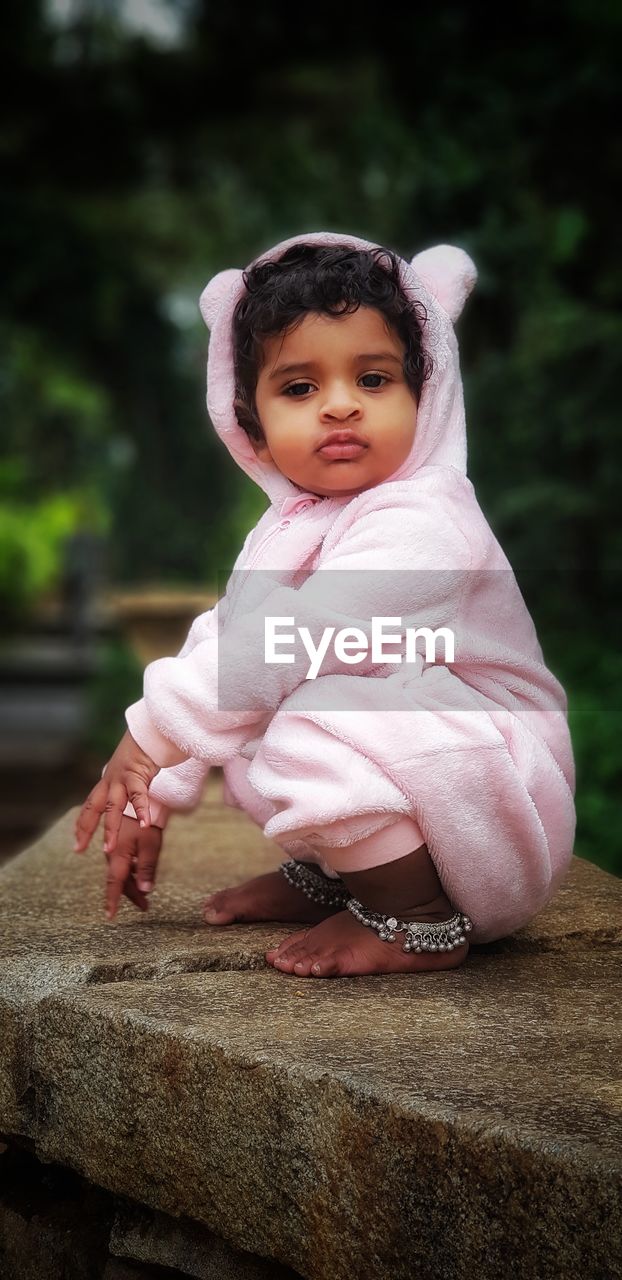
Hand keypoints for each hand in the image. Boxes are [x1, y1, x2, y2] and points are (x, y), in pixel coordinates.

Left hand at [74, 730, 159, 854]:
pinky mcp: (137, 774)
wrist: (149, 733)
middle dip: (86, 829)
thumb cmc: (141, 754)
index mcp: (107, 783)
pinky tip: (145, 825)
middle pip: (94, 808)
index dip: (82, 825)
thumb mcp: (128, 774)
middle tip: (79, 849)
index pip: (89, 806)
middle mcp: (110, 781)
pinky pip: (139, 795)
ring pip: (113, 807)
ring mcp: (121, 778)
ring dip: (111, 828)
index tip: (77, 844)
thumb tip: (126, 803)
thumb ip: (125, 789)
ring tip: (109, 848)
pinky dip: (141, 810)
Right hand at [101, 815, 163, 920]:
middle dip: (130, 893)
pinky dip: (129, 867)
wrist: (137, 788)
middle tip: (144, 905)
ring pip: (119, 868)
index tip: (110, 916)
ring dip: (130, 881)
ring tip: (143, 891)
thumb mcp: (151, 844)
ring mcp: (113, 842)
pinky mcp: (117, 834)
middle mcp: (112, 850)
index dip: (113, 901)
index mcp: (119, 854)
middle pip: (119, 878)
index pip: (115, 883)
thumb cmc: (147, 817)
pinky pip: (120, 857)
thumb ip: (146, 867)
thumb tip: (145, 890)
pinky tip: (136, 869)